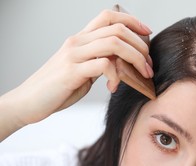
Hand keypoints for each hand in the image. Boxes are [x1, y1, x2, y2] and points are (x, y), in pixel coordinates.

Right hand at [13, 9, 153, 125]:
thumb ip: (99, 62)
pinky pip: (104, 65)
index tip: (147, 33)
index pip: (108, 16)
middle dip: (141, 46)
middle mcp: (77, 42)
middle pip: (117, 29)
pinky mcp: (72, 71)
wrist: (29, 102)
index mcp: (81, 39)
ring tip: (142, 74)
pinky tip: (113, 88)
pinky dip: (116, 77)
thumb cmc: (57, 88)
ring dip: (135, 59)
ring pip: (114, 44)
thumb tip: (123, 63)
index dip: (131, 21)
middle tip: (149, 65)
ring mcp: (74, 55)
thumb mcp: (82, 71)